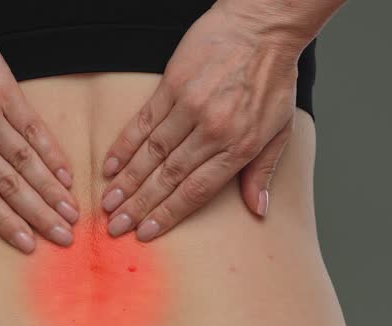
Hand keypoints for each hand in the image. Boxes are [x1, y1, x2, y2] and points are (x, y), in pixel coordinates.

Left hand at [0, 8, 78, 253]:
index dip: (6, 223)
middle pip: (10, 186)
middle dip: (39, 216)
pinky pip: (34, 130)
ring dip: (51, 190)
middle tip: (64, 237)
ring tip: (71, 212)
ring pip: (26, 162)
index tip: (28, 244)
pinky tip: (66, 173)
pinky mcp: (7, 94)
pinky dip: (52, 154)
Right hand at [99, 2, 308, 241]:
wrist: (263, 26)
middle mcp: (212, 130)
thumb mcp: (282, 129)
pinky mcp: (172, 84)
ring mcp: (190, 106)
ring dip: (127, 181)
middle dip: (139, 205)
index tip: (145, 232)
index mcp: (239, 146)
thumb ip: (264, 170)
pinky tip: (111, 166)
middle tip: (116, 227)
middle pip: (168, 176)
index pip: (197, 190)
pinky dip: (125, 145)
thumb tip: (259, 209)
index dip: (168, 214)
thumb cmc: (274, 79)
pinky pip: (143, 122)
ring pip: (152, 152)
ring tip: (108, 203)